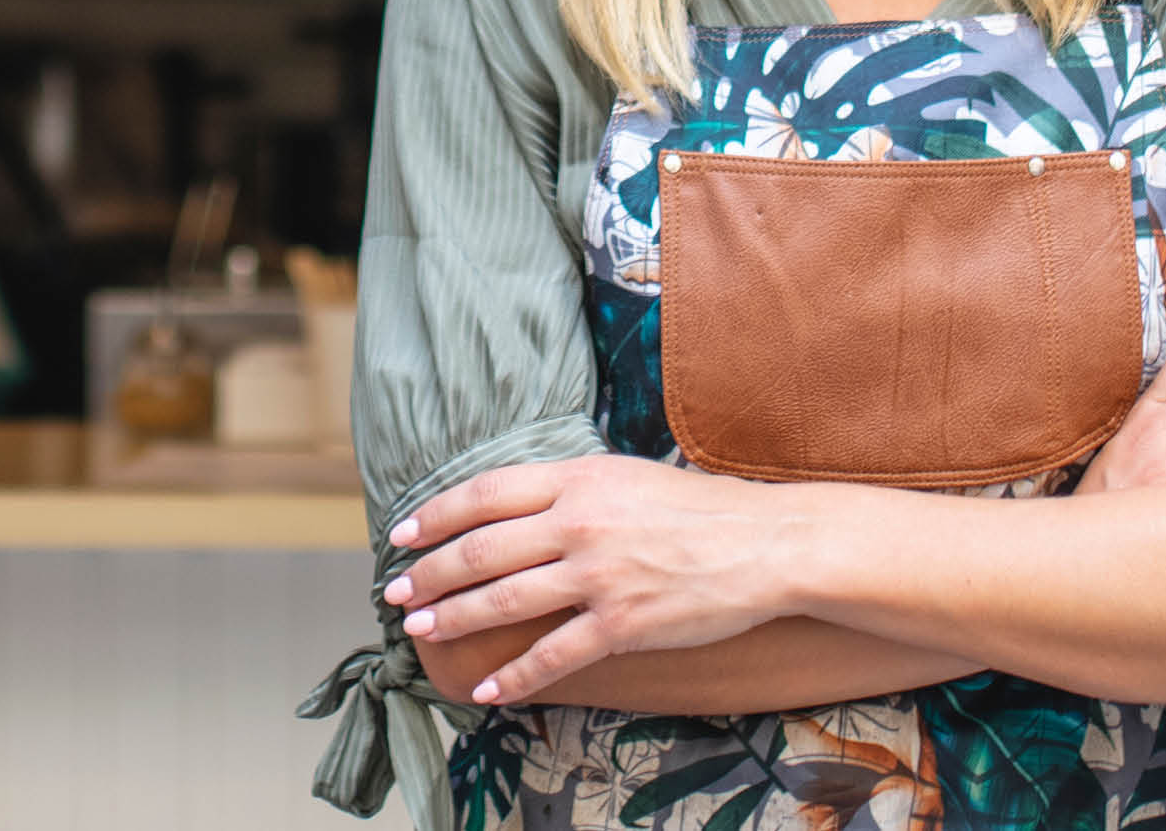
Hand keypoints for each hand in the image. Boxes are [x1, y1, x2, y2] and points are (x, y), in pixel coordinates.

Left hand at [379, 454, 816, 705]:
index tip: (402, 535)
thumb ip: (571, 488)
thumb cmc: (701, 509)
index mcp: (578, 479)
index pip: (484, 494)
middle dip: (428, 574)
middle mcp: (579, 523)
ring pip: (503, 600)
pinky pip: (552, 654)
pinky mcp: (623, 623)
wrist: (769, 544)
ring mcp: (599, 576)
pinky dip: (513, 676)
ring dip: (453, 618)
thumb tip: (515, 504)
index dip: (435, 516)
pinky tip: (487, 689)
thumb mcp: (626, 476)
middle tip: (396, 593)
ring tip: (423, 631)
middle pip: (480, 550)